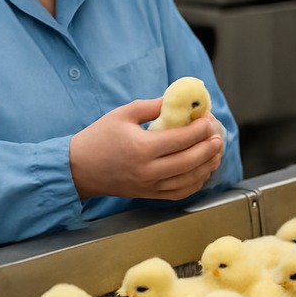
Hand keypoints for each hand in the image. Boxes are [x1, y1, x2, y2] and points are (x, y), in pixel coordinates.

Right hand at [70, 99, 224, 200]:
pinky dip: (196, 183)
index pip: (182, 139)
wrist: (77, 169)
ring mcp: (150, 186)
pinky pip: (180, 193)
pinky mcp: (149, 195)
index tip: (209, 119)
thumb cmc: (98, 138)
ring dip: (208, 166)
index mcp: (142, 148)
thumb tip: (179, 101)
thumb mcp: (123, 114)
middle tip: (219, 136)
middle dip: (210, 147)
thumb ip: (153, 106)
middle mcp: (148, 170)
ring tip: (216, 152)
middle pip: (191, 161)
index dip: (201, 129)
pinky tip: (203, 170)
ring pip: (190, 180)